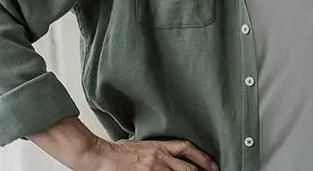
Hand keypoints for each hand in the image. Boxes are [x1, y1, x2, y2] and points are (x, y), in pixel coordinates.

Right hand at [77, 138, 218, 170]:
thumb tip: (167, 155)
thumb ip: (156, 150)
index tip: (212, 164)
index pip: (187, 148)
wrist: (100, 156)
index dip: (203, 157)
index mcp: (159, 146)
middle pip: (187, 167)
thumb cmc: (117, 151)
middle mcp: (159, 158)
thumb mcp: (141, 145)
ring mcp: (152, 170)